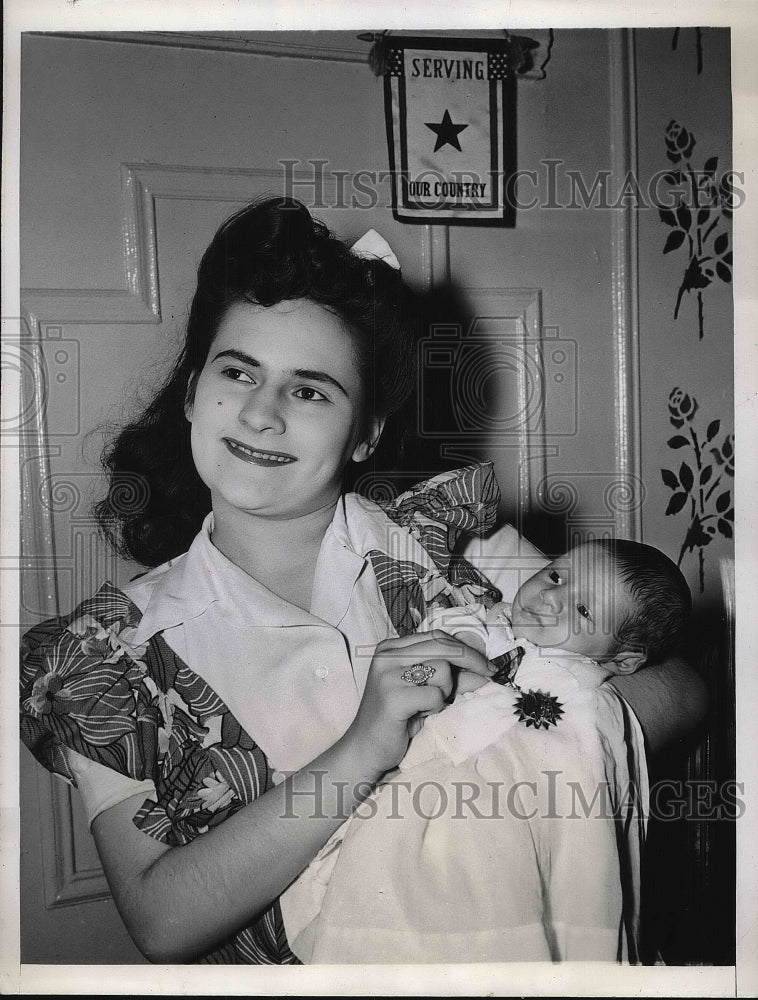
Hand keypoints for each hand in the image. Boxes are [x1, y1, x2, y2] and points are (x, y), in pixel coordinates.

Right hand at [342, 630, 495, 778]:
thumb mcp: (423, 691)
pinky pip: (435, 695)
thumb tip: (484, 671)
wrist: (364, 750)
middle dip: (471, 660)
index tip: (486, 664)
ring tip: (426, 706)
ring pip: (442, 670)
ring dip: (444, 692)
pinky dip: (434, 708)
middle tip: (489, 676)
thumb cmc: (396, 720)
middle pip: (442, 646)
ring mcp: (387, 675)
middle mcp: (387, 656)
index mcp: (391, 648)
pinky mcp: (392, 697)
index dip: (466, 649)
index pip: (437, 637)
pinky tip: (418, 716)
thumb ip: (448, 677)